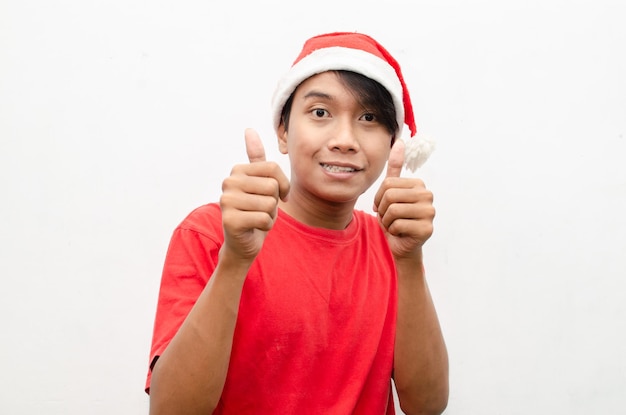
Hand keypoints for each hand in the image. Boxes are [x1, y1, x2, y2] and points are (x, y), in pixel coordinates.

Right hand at [220, 129, 289, 260]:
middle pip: (272, 186)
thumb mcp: (259, 183)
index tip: (275, 196)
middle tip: (261, 210)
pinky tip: (254, 228)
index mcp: (237, 171)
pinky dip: (266, 226)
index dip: (282, 186)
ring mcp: (227, 201)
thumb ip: (256, 159)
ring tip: (257, 218)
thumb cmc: (255, 211)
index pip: (273, 169)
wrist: (243, 243)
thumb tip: (249, 130)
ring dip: (270, 215)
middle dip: (274, 202)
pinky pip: (265, 219)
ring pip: (270, 203)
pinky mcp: (230, 220)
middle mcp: (228, 183)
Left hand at [373, 139, 434, 259]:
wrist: (401, 245)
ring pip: (393, 210)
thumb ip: (395, 169)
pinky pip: (397, 225)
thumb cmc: (395, 219)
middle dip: (382, 210)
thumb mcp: (391, 193)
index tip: (385, 207)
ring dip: (387, 221)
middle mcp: (428, 195)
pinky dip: (393, 231)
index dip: (379, 198)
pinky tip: (401, 233)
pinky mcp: (427, 228)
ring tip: (395, 225)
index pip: (387, 184)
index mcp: (419, 184)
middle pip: (390, 196)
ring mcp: (430, 212)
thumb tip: (399, 142)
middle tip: (389, 218)